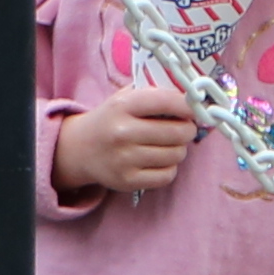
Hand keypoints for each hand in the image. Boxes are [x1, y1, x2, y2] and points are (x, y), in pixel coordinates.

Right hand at [55, 85, 201, 198]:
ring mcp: (124, 159)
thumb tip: (192, 99)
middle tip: (184, 129)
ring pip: (176, 155)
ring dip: (179, 149)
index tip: (193, 109)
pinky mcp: (127, 181)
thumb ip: (155, 93)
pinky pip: (167, 175)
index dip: (187, 106)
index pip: (166, 101)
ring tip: (168, 144)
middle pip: (178, 132)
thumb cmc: (112, 119)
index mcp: (122, 106)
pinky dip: (169, 168)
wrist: (80, 148)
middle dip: (187, 130)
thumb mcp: (125, 97)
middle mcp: (122, 132)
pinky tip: (160, 161)